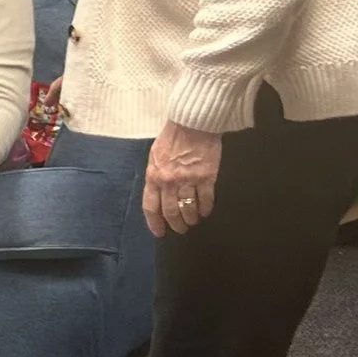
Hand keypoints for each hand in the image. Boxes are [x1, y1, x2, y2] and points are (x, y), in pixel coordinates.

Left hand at [144, 120, 221, 237]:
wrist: (193, 124)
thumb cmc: (172, 138)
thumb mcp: (155, 156)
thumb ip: (155, 175)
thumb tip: (157, 193)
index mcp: (154, 176)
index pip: (151, 206)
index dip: (155, 222)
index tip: (159, 232)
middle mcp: (169, 181)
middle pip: (171, 211)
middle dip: (176, 224)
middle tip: (180, 229)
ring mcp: (188, 180)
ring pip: (188, 209)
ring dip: (191, 219)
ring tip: (193, 221)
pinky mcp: (206, 177)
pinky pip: (206, 200)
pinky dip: (206, 209)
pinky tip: (206, 212)